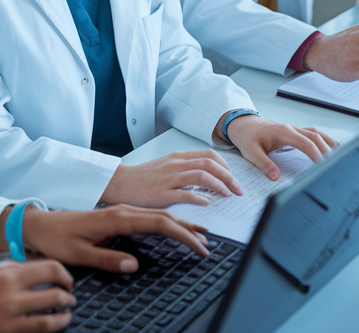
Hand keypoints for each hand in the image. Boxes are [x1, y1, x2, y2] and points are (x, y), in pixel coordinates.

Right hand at [0, 259, 74, 332]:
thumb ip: (5, 270)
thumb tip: (30, 267)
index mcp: (3, 276)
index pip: (49, 269)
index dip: (64, 274)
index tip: (67, 279)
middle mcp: (9, 298)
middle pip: (55, 294)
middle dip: (68, 296)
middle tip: (70, 298)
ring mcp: (7, 322)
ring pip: (49, 320)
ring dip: (63, 317)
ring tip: (66, 315)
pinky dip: (46, 331)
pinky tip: (49, 327)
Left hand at [23, 205, 211, 270]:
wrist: (39, 224)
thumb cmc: (57, 238)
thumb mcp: (79, 254)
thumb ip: (107, 259)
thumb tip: (134, 265)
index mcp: (117, 218)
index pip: (160, 224)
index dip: (183, 236)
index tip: (199, 248)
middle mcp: (122, 211)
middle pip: (164, 218)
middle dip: (189, 230)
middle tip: (207, 246)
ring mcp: (121, 212)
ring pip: (158, 216)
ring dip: (180, 226)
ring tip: (199, 237)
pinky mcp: (117, 216)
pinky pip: (148, 218)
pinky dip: (166, 224)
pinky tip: (173, 230)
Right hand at [101, 150, 242, 206]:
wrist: (119, 183)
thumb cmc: (143, 177)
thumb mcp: (166, 166)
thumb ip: (185, 168)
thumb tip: (208, 177)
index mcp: (178, 157)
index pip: (209, 155)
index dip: (226, 166)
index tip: (233, 178)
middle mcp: (175, 164)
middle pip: (210, 164)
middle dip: (229, 177)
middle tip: (239, 190)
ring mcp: (169, 178)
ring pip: (201, 175)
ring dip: (219, 185)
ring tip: (228, 195)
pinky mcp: (162, 193)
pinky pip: (185, 193)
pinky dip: (200, 197)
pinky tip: (207, 202)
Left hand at [223, 116, 337, 179]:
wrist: (243, 124)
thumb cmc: (247, 136)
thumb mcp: (250, 152)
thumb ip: (263, 164)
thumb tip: (275, 177)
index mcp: (283, 132)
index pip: (305, 142)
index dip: (316, 154)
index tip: (322, 166)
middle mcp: (291, 129)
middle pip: (316, 137)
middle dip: (327, 151)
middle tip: (335, 166)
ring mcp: (294, 129)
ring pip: (317, 134)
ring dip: (329, 144)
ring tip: (341, 156)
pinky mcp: (295, 132)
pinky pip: (313, 134)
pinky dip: (324, 140)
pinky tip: (333, 148)